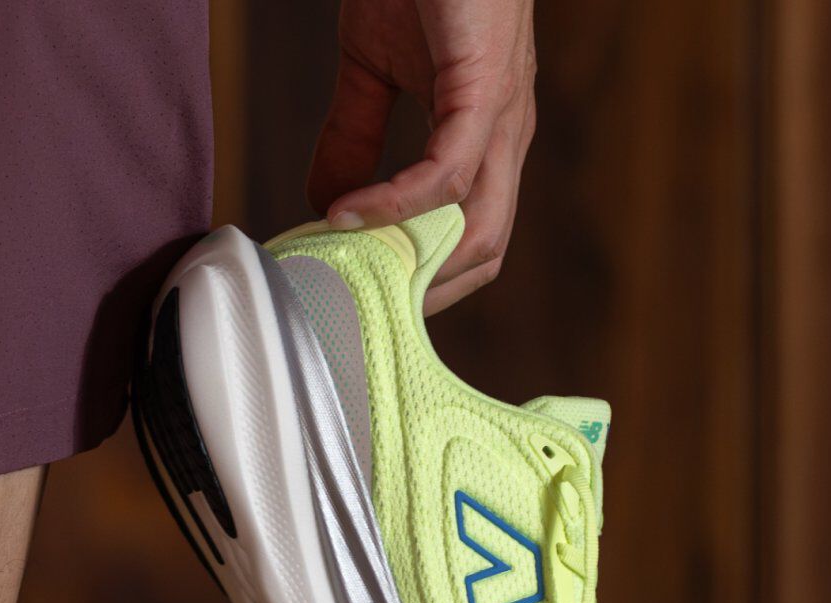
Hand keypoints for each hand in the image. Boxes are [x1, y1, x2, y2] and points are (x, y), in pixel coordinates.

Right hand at [307, 0, 536, 314]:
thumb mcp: (373, 69)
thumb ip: (354, 137)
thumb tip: (326, 204)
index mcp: (485, 143)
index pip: (473, 240)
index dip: (429, 280)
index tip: (372, 295)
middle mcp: (505, 141)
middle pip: (487, 252)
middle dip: (427, 292)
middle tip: (364, 305)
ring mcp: (501, 118)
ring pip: (478, 228)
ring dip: (413, 261)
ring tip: (351, 266)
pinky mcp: (484, 88)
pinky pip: (448, 172)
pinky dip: (398, 204)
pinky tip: (350, 214)